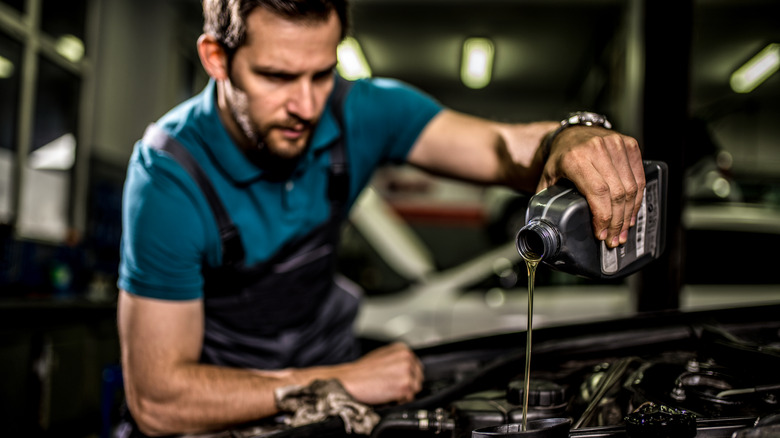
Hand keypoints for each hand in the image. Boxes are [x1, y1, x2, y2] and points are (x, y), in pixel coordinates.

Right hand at [337, 342, 423, 404]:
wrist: (350, 381)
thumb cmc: (361, 371)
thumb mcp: (382, 356)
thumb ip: (397, 359)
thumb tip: (408, 368)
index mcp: (402, 349)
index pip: (415, 366)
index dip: (407, 376)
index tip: (397, 380)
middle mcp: (407, 357)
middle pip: (418, 377)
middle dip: (408, 384)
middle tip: (391, 386)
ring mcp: (407, 371)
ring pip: (415, 388)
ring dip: (404, 393)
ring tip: (388, 390)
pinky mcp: (405, 385)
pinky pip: (410, 398)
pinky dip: (400, 400)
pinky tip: (388, 396)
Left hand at [537, 126, 644, 247]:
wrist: (571, 133)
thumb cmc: (559, 158)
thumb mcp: (547, 178)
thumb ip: (545, 201)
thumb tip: (541, 228)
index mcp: (575, 158)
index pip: (597, 192)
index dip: (603, 216)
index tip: (601, 234)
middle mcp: (597, 149)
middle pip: (616, 193)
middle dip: (616, 221)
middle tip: (613, 239)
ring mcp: (615, 144)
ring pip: (630, 187)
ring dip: (629, 213)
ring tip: (623, 231)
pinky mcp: (629, 144)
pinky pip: (639, 177)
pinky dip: (637, 198)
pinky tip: (631, 212)